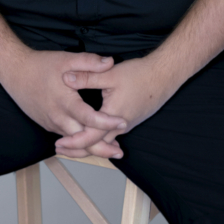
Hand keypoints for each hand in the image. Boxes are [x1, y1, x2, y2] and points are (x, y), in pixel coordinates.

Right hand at [2, 49, 125, 140]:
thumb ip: (89, 62)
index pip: (89, 118)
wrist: (15, 72)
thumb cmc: (40, 65)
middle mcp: (58, 117)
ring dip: (91, 148)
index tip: (123, 122)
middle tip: (120, 152)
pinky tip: (89, 141)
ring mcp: (51, 123)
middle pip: (81, 140)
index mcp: (65, 102)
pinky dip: (78, 142)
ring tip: (110, 150)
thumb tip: (110, 62)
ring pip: (73, 142)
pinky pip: (65, 137)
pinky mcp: (47, 124)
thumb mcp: (66, 59)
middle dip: (101, 147)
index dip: (107, 122)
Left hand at [55, 55, 174, 159]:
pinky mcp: (130, 119)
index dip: (73, 142)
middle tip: (61, 150)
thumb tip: (66, 78)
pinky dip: (99, 137)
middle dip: (78, 148)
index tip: (59, 145)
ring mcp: (127, 124)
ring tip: (72, 143)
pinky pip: (112, 135)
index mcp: (113, 116)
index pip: (91, 137)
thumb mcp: (110, 74)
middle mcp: (121, 126)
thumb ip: (87, 77)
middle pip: (97, 144)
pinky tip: (92, 132)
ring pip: (105, 141)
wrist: (164, 75)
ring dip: (89, 143)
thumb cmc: (140, 75)